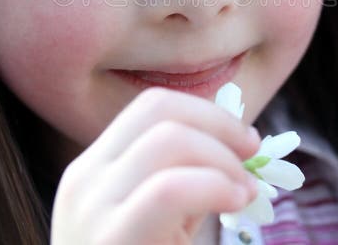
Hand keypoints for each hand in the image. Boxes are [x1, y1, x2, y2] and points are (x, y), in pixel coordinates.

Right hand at [50, 86, 260, 244]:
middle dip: (220, 126)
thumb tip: (240, 145)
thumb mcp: (156, 223)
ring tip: (243, 192)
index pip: (151, 107)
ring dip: (222, 158)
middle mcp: (85, 179)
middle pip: (160, 112)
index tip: (245, 142)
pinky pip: (169, 188)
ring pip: (168, 139)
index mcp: (94, 170)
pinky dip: (215, 184)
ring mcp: (91, 208)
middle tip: (253, 158)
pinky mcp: (112, 239)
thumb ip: (183, 181)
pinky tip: (234, 201)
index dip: (208, 113)